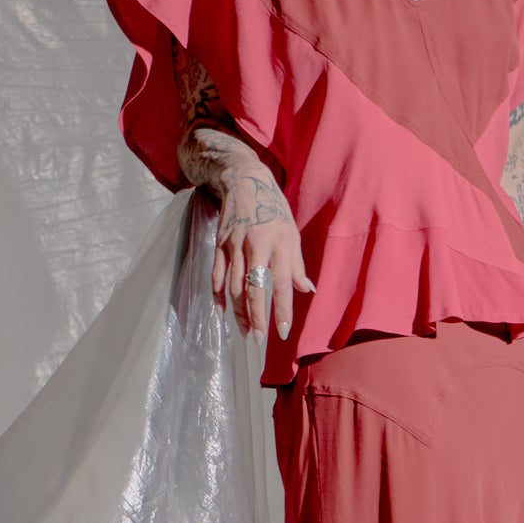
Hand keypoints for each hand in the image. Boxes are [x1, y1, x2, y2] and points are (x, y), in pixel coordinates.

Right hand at [211, 166, 314, 346]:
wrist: (244, 182)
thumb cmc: (274, 209)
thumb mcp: (292, 233)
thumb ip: (297, 265)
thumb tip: (307, 290)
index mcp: (279, 244)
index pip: (282, 284)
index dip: (282, 310)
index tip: (282, 333)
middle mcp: (256, 247)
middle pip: (254, 289)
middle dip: (256, 318)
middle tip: (257, 340)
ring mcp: (234, 246)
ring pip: (233, 286)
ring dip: (238, 312)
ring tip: (244, 331)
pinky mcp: (220, 245)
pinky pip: (216, 275)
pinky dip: (218, 295)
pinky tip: (223, 311)